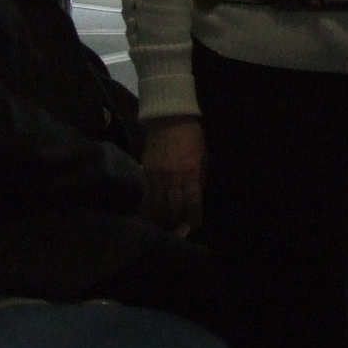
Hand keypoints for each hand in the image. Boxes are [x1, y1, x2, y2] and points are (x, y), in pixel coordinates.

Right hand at [140, 117, 204, 234]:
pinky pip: (145, 196)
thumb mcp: (203, 157)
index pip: (192, 204)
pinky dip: (149, 208)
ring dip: (162, 218)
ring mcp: (156, 176)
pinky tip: (151, 214)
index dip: (194, 219)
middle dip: (177, 222)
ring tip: (165, 224)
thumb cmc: (191, 137)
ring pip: (157, 206)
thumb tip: (195, 200)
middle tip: (179, 228)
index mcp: (191, 173)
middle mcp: (172, 178)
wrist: (169, 118)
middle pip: (173, 209)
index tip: (194, 226)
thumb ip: (199, 179)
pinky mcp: (144, 173)